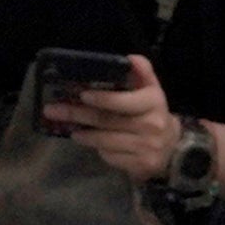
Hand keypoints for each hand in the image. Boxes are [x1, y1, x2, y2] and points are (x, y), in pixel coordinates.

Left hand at [53, 55, 186, 186]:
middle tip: (53, 110)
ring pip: (106, 141)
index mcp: (153, 102)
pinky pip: (111, 157)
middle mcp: (151, 125)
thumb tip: (129, 58)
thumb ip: (142, 72)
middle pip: (107, 121)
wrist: (171, 148)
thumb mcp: (151, 90)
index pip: (124, 102)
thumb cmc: (152, 113)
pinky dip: (99, 150)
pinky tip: (91, 143)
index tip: (82, 94)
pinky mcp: (139, 165)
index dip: (103, 99)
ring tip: (70, 129)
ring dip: (84, 135)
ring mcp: (145, 148)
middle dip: (78, 115)